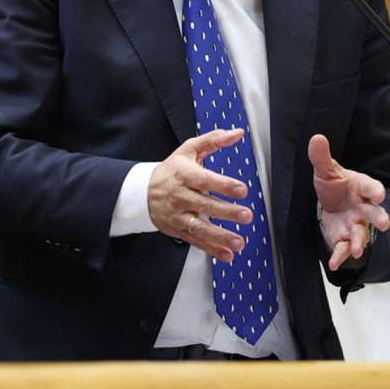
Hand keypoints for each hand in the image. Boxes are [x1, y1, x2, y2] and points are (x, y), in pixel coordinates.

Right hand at [148, 128, 252, 262]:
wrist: (143, 191)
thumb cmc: (172, 169)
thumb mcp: (189, 149)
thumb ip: (213, 140)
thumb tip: (236, 133)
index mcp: (184, 174)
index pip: (205, 180)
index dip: (224, 185)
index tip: (242, 189)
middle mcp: (180, 196)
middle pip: (205, 205)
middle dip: (227, 212)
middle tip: (246, 215)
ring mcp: (178, 215)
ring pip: (200, 228)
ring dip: (220, 237)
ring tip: (239, 241)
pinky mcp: (178, 230)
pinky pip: (196, 241)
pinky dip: (211, 250)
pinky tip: (227, 255)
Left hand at [309, 134, 389, 270]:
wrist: (330, 203)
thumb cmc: (334, 184)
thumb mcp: (325, 170)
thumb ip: (321, 156)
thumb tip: (316, 137)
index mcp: (361, 187)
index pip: (371, 187)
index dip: (376, 190)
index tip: (380, 194)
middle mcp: (363, 207)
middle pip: (374, 213)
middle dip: (379, 218)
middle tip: (385, 224)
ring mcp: (356, 224)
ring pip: (362, 234)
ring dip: (360, 242)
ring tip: (357, 250)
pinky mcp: (345, 238)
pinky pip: (345, 248)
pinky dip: (341, 256)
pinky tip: (335, 263)